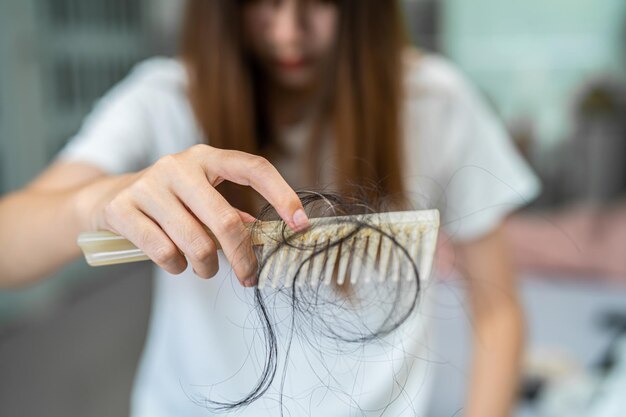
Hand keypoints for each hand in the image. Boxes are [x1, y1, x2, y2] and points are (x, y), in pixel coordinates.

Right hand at [84, 144, 308, 285]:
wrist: (105, 198)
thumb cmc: (168, 201)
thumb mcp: (201, 197)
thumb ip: (232, 214)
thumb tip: (268, 238)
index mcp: (206, 157)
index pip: (253, 167)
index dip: (282, 194)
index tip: (300, 223)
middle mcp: (178, 165)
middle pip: (227, 221)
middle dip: (243, 258)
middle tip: (248, 276)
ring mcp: (149, 185)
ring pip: (196, 243)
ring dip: (207, 266)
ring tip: (204, 268)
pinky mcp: (123, 209)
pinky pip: (165, 252)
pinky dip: (177, 266)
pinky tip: (177, 263)